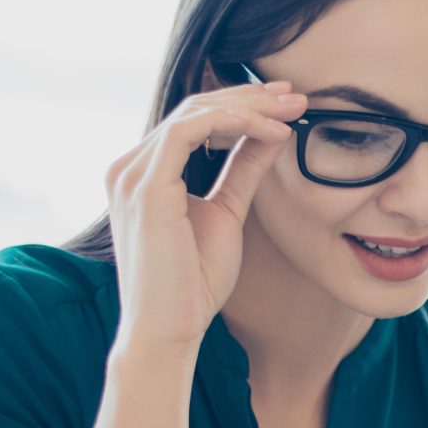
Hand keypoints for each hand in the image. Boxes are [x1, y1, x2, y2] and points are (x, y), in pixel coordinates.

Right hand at [103, 80, 309, 356]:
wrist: (168, 331)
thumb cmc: (193, 284)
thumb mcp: (227, 214)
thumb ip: (243, 171)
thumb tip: (273, 134)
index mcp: (144, 174)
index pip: (193, 120)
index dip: (242, 105)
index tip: (287, 107)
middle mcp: (129, 167)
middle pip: (193, 107)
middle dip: (250, 96)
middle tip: (298, 95)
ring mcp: (132, 174)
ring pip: (194, 111)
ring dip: (250, 106)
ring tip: (293, 110)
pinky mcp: (146, 186)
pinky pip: (191, 130)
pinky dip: (236, 123)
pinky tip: (273, 132)